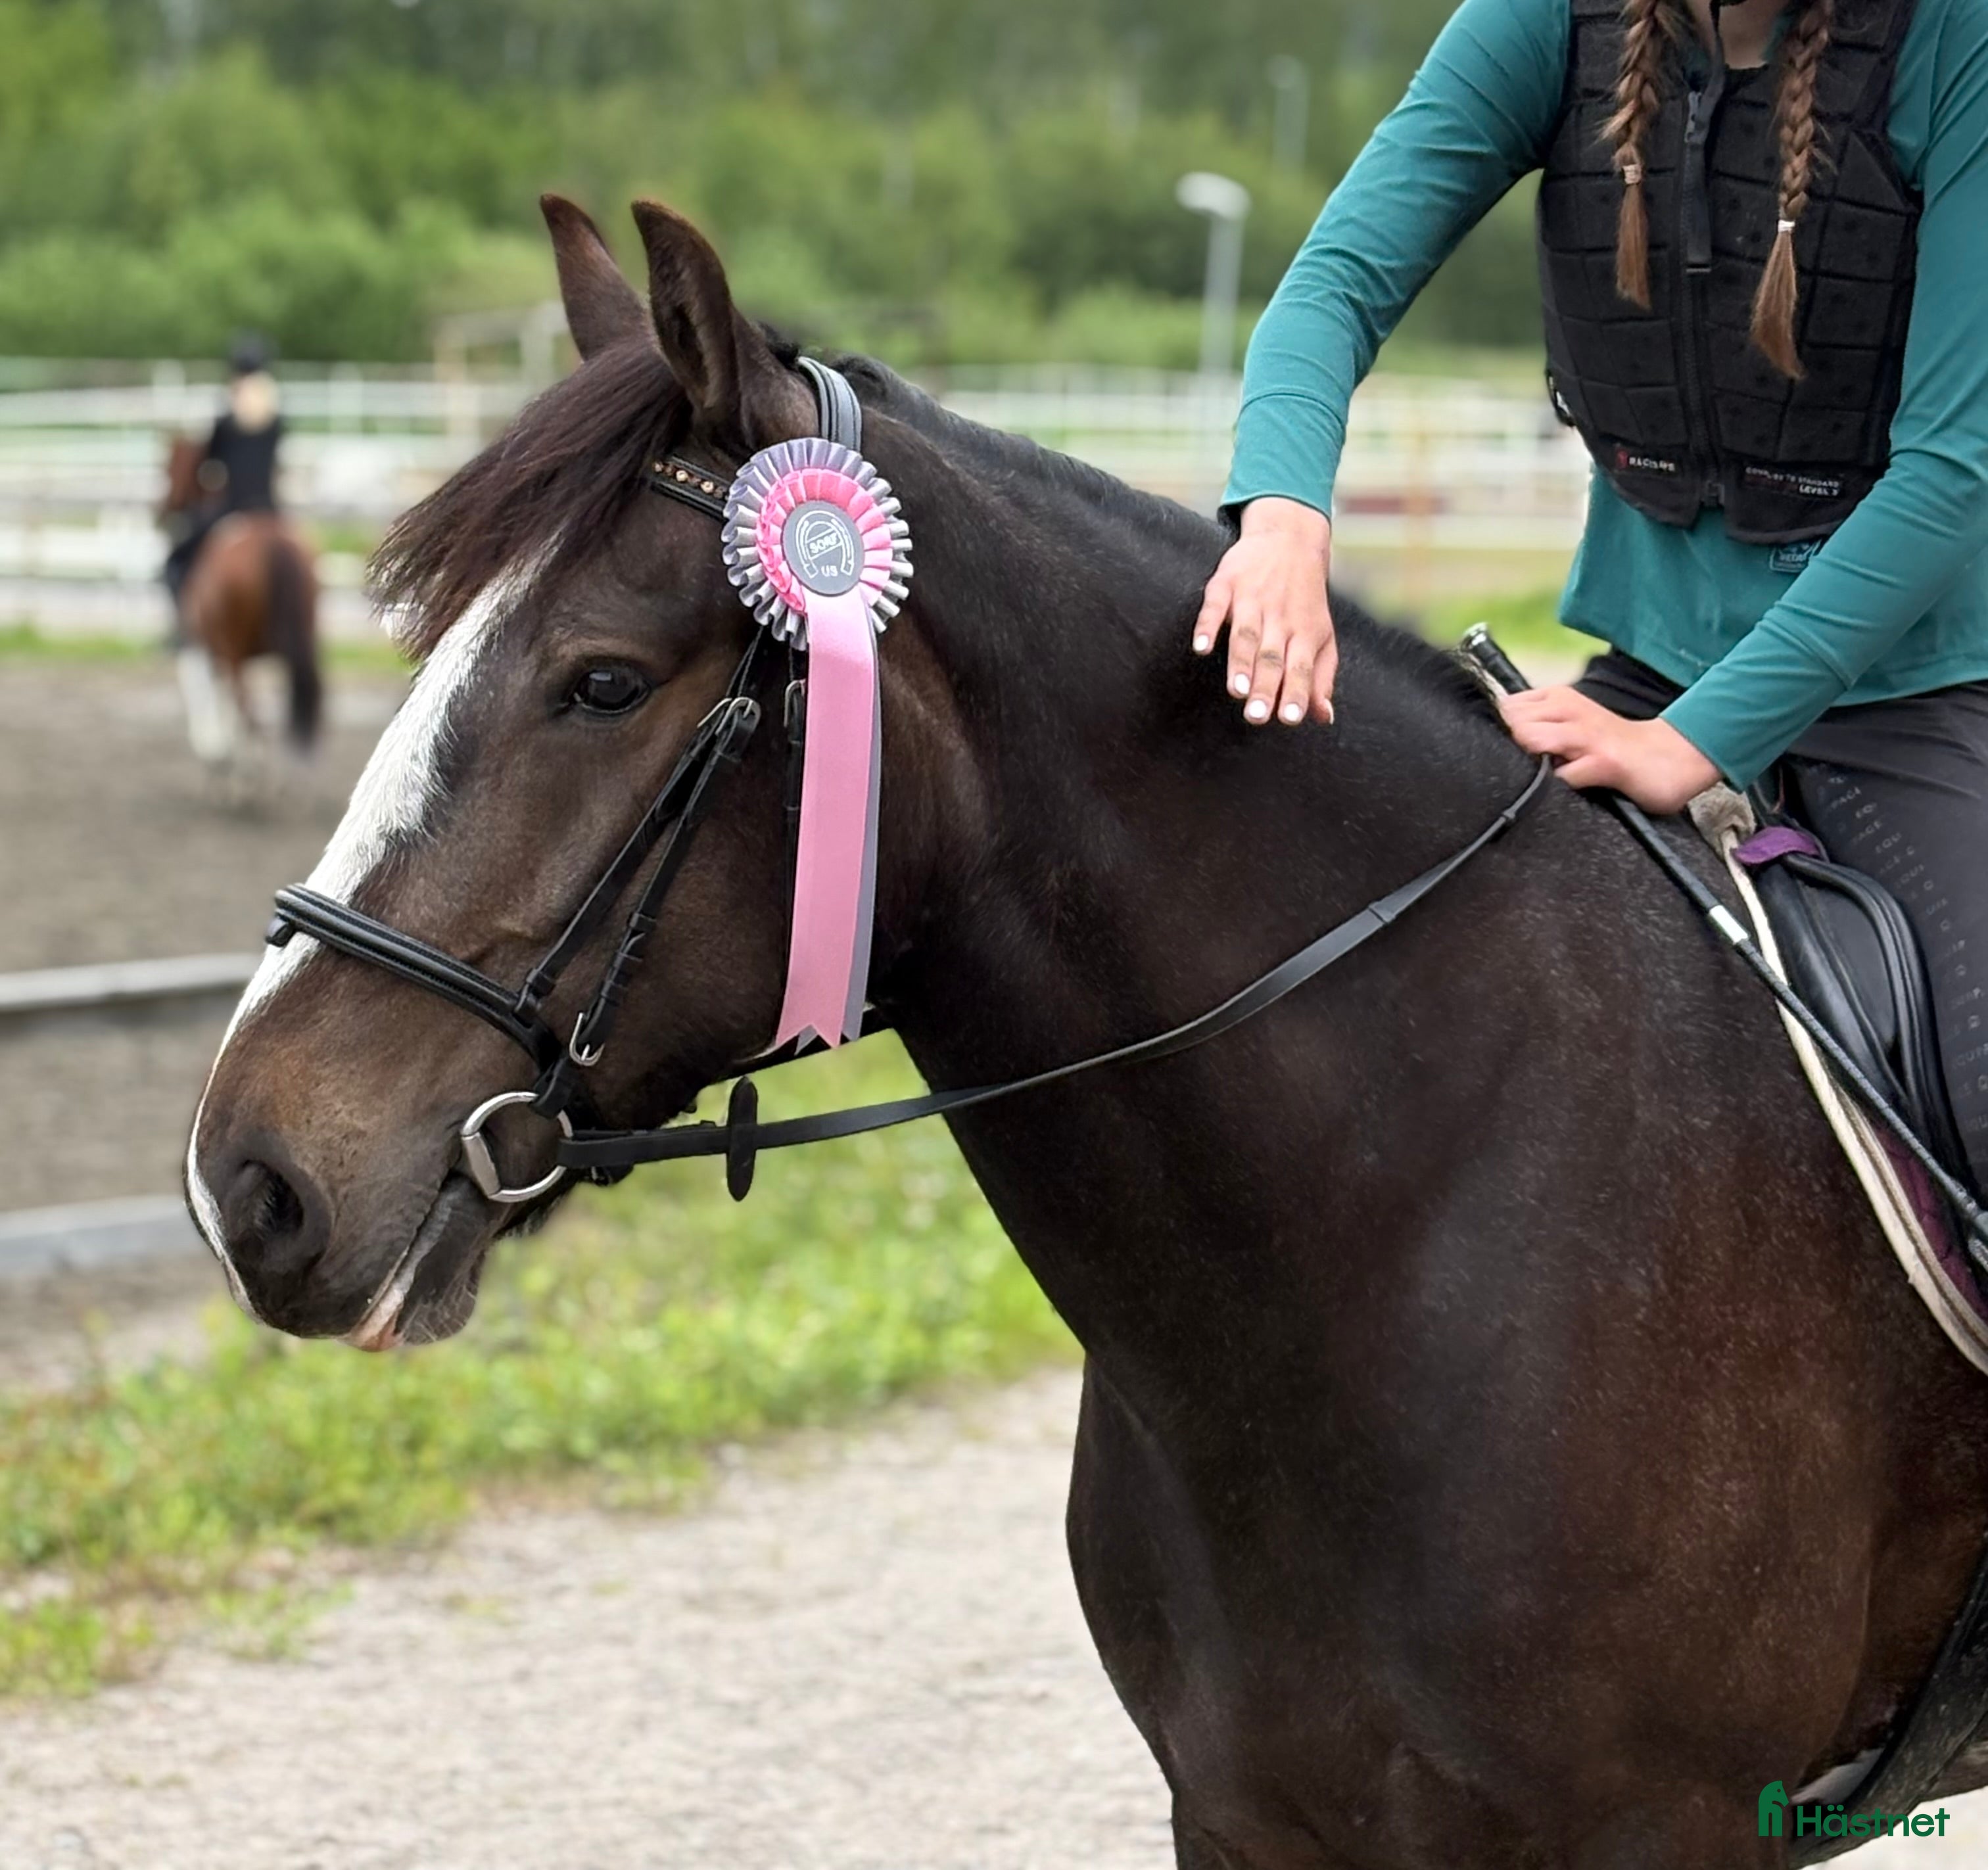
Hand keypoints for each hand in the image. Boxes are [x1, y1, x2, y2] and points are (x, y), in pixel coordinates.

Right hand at [1193, 497, 1336, 726]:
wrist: (1289, 539)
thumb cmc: (1304, 600)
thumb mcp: (1321, 636)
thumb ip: (1320, 678)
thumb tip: (1323, 717)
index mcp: (1305, 632)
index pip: (1301, 668)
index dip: (1296, 693)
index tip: (1289, 719)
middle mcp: (1280, 616)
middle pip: (1272, 657)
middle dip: (1265, 687)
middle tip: (1256, 717)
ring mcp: (1253, 598)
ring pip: (1246, 635)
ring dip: (1240, 662)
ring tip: (1236, 691)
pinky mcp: (1227, 583)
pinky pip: (1215, 606)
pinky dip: (1207, 626)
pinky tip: (1201, 648)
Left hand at [1499, 686, 1720, 813]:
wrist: (1668, 757)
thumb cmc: (1611, 745)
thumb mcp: (1569, 723)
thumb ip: (1537, 727)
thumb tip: (1496, 741)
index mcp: (1557, 698)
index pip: (1505, 708)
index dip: (1500, 733)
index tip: (1511, 751)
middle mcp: (1568, 708)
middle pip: (1511, 723)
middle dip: (1509, 749)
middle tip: (1528, 766)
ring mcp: (1586, 735)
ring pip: (1530, 740)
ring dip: (1529, 762)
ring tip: (1545, 775)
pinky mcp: (1603, 762)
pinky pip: (1562, 775)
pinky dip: (1556, 785)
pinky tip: (1564, 790)